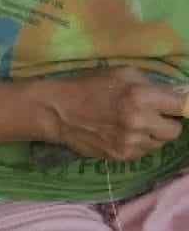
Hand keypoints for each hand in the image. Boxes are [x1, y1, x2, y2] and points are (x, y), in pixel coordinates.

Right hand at [45, 66, 186, 160]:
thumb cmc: (89, 86)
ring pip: (159, 143)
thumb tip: (177, 94)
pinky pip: (143, 151)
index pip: (183, 106)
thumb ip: (153, 85)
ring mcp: (129, 143)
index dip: (183, 105)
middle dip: (168, 121)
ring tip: (134, 124)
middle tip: (153, 114)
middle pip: (175, 130)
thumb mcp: (123, 74)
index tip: (179, 105)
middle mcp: (138, 122)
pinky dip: (138, 143)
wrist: (56, 112)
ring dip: (152, 134)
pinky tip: (122, 133)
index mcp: (141, 97)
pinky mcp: (120, 156)